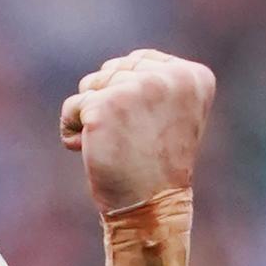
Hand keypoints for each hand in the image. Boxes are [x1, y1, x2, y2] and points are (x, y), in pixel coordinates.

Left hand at [61, 49, 215, 212]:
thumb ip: (157, 82)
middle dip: (108, 102)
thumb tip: (117, 65)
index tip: (148, 126)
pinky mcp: (104, 104)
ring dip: (91, 115)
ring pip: (89, 86)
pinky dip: (72, 130)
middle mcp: (169, 77)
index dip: (128, 93)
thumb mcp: (174, 113)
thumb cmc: (157, 163)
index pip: (138, 60)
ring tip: (116, 143)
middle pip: (111, 70)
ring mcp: (136, 89)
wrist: (152, 206)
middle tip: (132, 138)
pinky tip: (94, 150)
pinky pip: (71, 107)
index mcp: (194, 76)